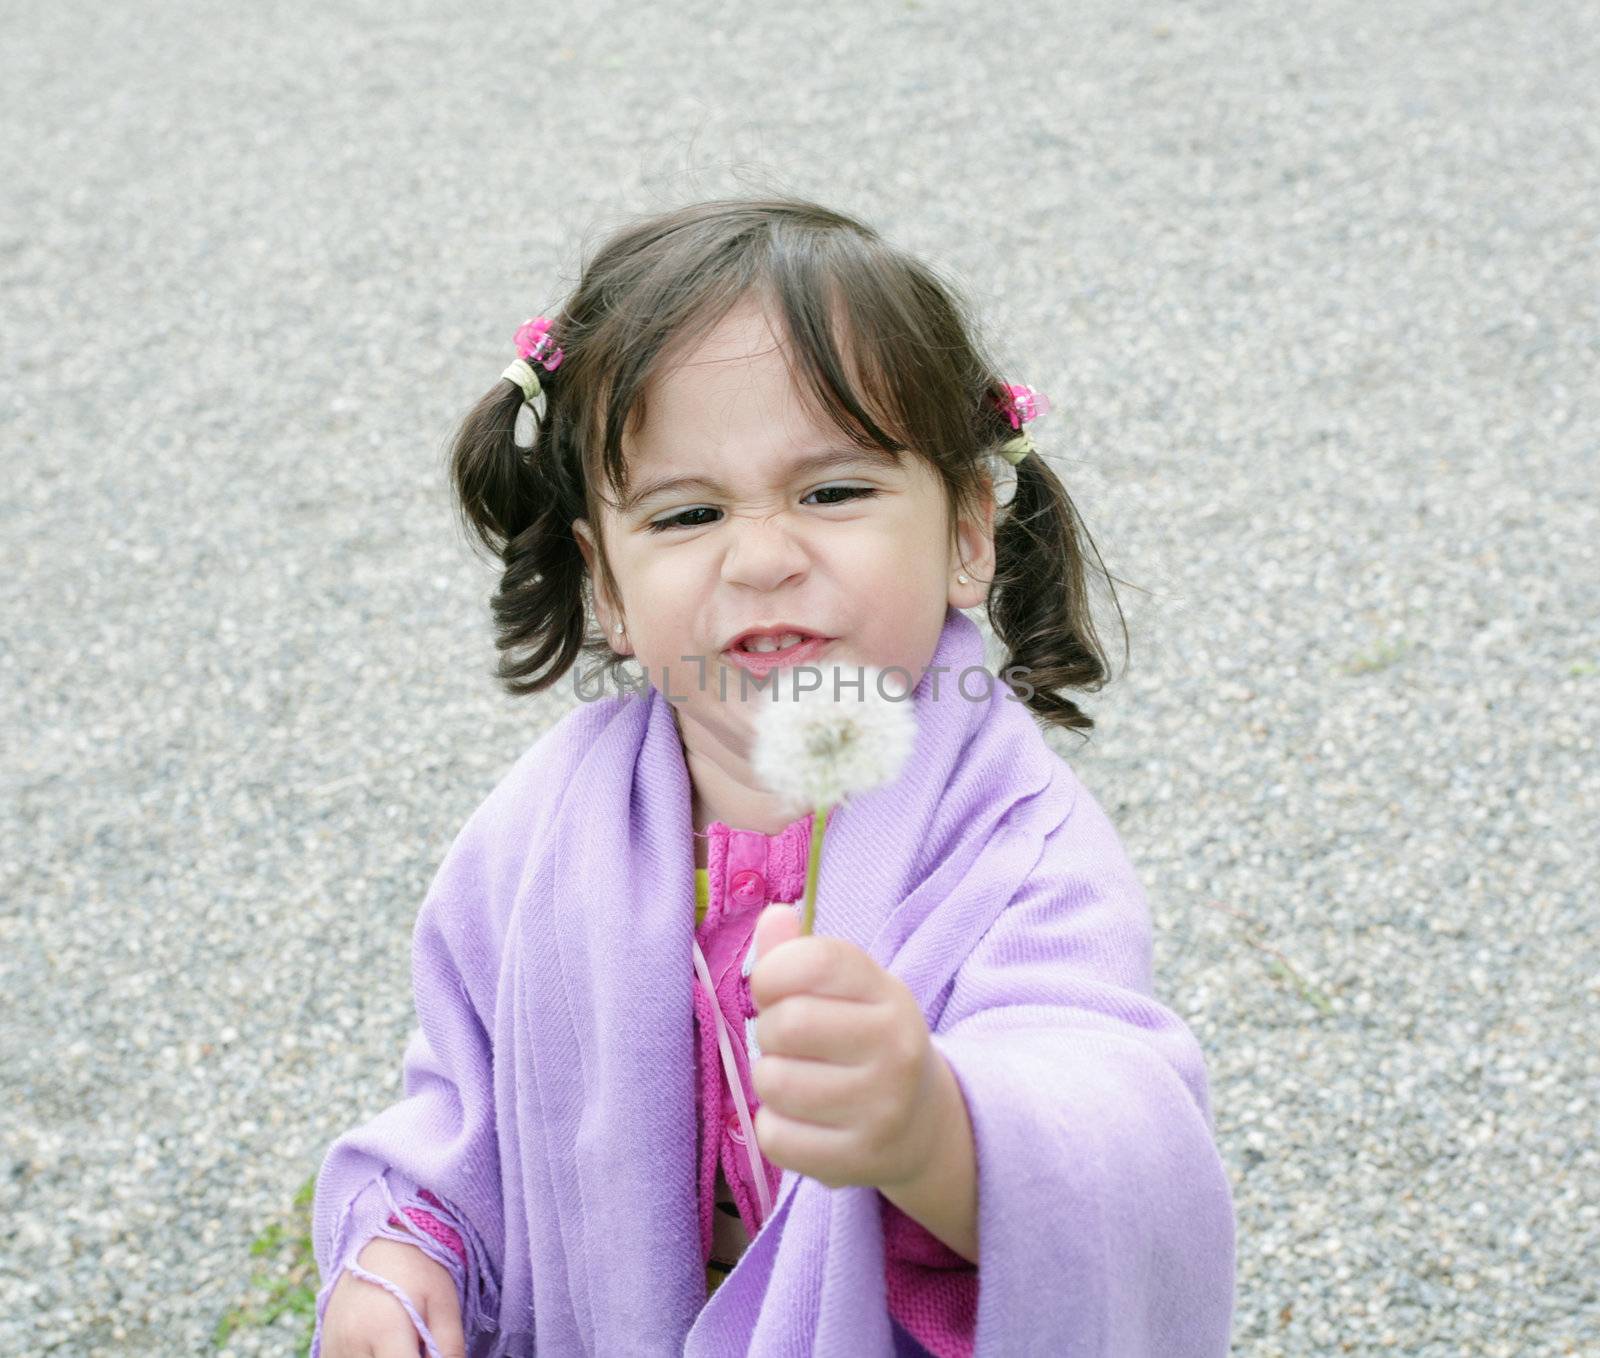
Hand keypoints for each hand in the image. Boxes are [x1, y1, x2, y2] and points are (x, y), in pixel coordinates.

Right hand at [320, 1236, 465, 1357]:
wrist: (381, 1244)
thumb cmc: (420, 1272)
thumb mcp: (445, 1303)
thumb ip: (450, 1347)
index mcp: (384, 1329)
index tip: (430, 1355)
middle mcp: (352, 1343)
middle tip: (416, 1345)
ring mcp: (334, 1348)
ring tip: (400, 1343)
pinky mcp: (326, 1350)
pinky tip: (381, 1347)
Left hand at [747, 903, 940, 1191]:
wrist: (924, 1125)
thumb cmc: (866, 1042)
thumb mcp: (849, 992)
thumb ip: (803, 953)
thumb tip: (774, 914)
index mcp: (889, 995)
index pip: (815, 961)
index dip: (774, 973)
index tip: (774, 990)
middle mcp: (895, 1048)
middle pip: (786, 1024)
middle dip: (769, 1032)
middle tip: (789, 1044)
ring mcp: (881, 1108)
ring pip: (773, 1083)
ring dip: (769, 1081)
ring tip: (798, 1080)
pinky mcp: (859, 1160)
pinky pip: (774, 1137)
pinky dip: (775, 1129)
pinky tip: (804, 1121)